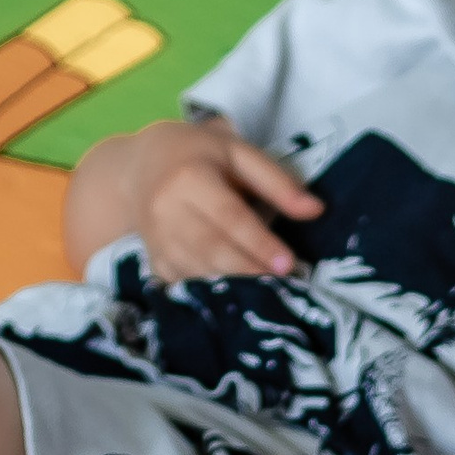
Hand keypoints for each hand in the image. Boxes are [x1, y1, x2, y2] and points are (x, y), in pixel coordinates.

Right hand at [128, 117, 321, 281]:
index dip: (259, 243)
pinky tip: (238, 302)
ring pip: (198, 271)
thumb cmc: (198, 156)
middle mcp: (166, 211)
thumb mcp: (237, 152)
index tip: (289, 264)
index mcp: (189, 178)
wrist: (137, 167)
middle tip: (284, 286)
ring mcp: (157, 241)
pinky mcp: (155, 263)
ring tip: (268, 298)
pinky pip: (185, 285)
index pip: (229, 217)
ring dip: (234, 288)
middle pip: (212, 249)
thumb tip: (317, 209)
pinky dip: (212, 295)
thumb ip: (276, 181)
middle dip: (250, 271)